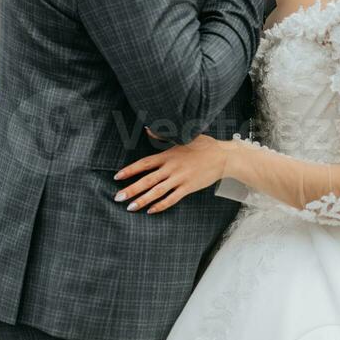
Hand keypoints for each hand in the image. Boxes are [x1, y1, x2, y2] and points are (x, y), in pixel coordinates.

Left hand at [113, 133, 229, 214]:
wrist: (222, 157)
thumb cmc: (203, 145)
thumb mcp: (183, 137)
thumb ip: (163, 136)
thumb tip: (148, 129)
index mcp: (168, 155)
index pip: (144, 163)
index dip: (130, 170)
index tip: (117, 176)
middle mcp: (171, 167)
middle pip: (147, 180)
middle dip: (131, 189)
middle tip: (117, 197)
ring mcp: (180, 178)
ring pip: (157, 192)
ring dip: (142, 200)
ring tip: (130, 207)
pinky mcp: (188, 188)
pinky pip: (172, 199)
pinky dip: (160, 205)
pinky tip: (151, 211)